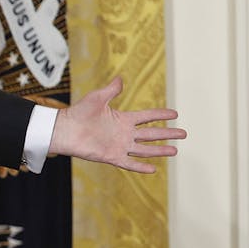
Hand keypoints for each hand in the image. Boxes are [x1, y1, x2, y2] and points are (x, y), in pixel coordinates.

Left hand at [49, 76, 185, 173]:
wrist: (64, 130)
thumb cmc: (79, 112)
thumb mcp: (97, 98)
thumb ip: (111, 90)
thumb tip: (121, 78)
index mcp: (123, 119)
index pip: (147, 116)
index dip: (161, 114)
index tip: (176, 114)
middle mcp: (124, 133)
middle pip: (151, 133)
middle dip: (167, 133)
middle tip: (184, 134)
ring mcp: (118, 145)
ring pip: (144, 149)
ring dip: (159, 150)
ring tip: (176, 151)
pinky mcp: (111, 156)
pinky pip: (129, 163)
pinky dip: (140, 166)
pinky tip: (154, 169)